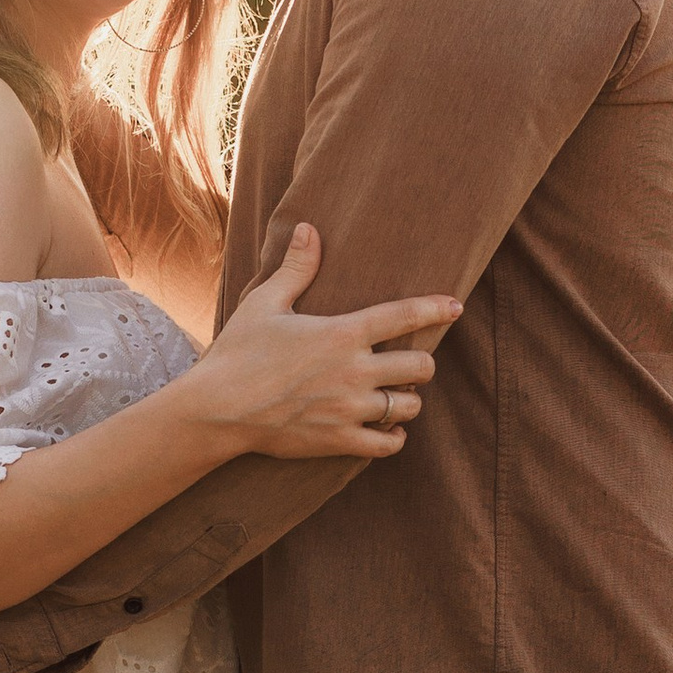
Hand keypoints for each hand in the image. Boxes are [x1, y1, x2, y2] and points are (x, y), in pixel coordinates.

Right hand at [185, 222, 459, 460]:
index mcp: (342, 333)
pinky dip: (394, 436)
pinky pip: (388, 444)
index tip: (455, 306)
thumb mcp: (265, 303)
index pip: (405, 316)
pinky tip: (388, 428)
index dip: (435, 308)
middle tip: (409, 364)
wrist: (217, 410)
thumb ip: (296, 268)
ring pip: (409, 407)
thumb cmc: (238, 352)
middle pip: (421, 367)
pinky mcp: (339, 441)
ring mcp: (350, 409)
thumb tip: (309, 228)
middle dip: (421, 364)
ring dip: (408, 400)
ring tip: (396, 395)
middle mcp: (355, 371)